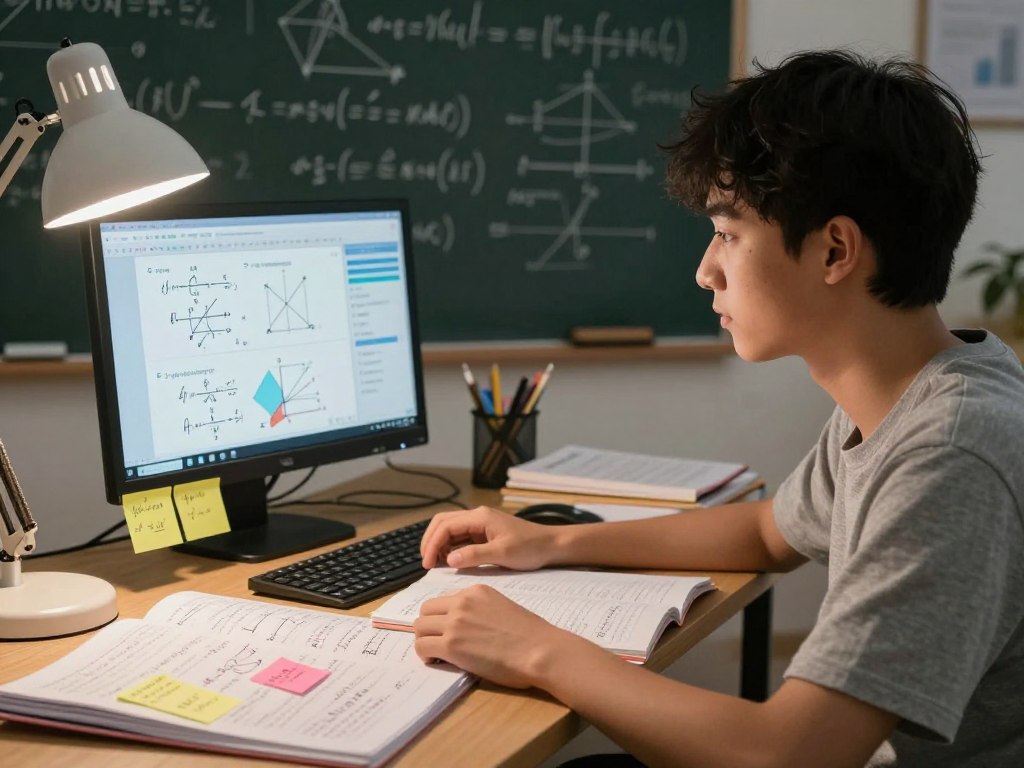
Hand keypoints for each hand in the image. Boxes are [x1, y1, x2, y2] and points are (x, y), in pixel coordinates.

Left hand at [413, 584, 573, 687]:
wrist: (539, 650)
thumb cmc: (530, 635)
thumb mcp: (502, 608)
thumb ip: (479, 611)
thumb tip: (466, 627)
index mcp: (476, 591)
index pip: (443, 600)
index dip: (442, 617)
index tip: (447, 631)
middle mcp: (462, 602)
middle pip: (426, 610)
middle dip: (429, 627)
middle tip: (438, 642)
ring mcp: (455, 622)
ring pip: (419, 627)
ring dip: (425, 640)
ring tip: (437, 653)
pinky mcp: (451, 645)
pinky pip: (422, 646)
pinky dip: (425, 655)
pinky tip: (438, 661)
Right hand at [420, 507, 558, 569]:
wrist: (550, 546)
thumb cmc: (530, 547)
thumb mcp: (502, 553)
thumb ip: (474, 555)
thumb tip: (449, 560)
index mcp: (479, 517)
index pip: (445, 526)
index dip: (432, 544)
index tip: (427, 564)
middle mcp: (477, 517)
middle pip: (442, 523)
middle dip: (431, 541)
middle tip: (426, 563)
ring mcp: (480, 524)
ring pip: (449, 530)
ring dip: (439, 545)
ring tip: (435, 564)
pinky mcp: (483, 534)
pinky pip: (460, 538)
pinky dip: (450, 548)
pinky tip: (450, 561)